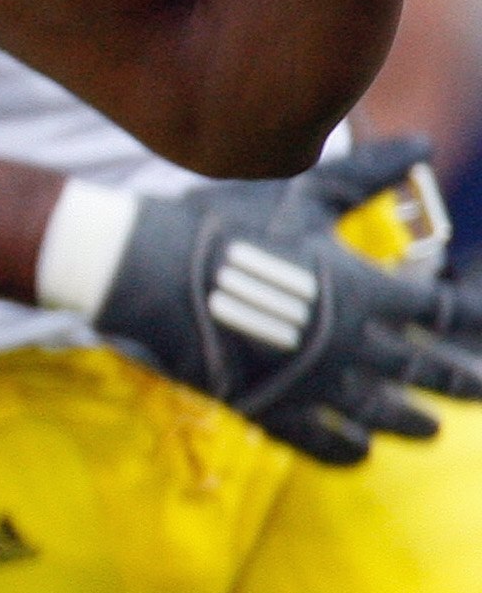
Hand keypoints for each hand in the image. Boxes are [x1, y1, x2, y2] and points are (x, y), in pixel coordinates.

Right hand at [78, 141, 481, 462]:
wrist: (145, 267)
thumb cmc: (227, 223)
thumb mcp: (301, 192)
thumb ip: (368, 173)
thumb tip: (423, 140)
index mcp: (366, 291)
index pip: (444, 312)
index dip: (469, 315)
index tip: (480, 320)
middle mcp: (350, 343)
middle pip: (423, 371)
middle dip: (455, 380)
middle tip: (475, 389)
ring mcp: (308, 381)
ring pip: (378, 413)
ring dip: (409, 422)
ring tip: (428, 430)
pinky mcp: (266, 404)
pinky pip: (317, 441)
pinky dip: (344, 451)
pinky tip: (358, 452)